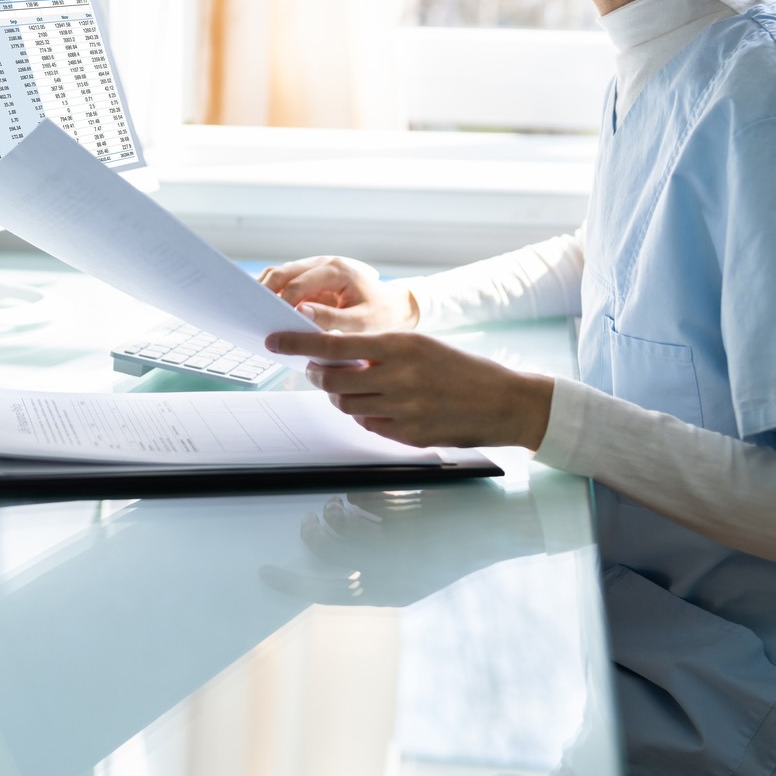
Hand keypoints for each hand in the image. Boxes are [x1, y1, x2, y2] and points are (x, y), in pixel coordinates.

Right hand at [258, 255, 417, 332]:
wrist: (394, 307)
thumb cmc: (382, 315)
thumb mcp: (363, 323)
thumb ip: (333, 319)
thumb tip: (300, 313)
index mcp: (336, 271)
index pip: (299, 283)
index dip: (281, 302)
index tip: (268, 321)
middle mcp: (323, 264)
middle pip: (282, 272)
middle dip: (263, 292)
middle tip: (249, 314)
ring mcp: (315, 271)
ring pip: (279, 275)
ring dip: (265, 292)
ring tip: (251, 313)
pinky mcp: (311, 281)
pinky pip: (286, 285)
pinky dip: (273, 296)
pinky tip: (266, 314)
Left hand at [264, 328, 553, 449]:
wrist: (502, 400)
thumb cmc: (461, 369)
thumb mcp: (421, 346)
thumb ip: (381, 351)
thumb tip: (336, 355)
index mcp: (400, 345)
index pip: (334, 344)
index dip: (298, 344)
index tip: (273, 341)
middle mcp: (398, 375)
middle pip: (332, 380)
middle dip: (319, 376)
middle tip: (320, 371)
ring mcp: (402, 408)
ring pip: (346, 405)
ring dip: (343, 397)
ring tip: (363, 388)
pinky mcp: (408, 434)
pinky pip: (369, 425)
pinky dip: (368, 415)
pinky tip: (386, 407)